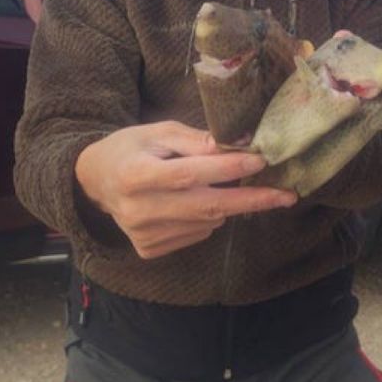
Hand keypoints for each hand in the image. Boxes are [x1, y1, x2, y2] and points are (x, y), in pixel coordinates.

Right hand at [75, 121, 296, 258]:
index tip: (261, 161)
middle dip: (251, 200)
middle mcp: (138, 209)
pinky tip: (192, 202)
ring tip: (220, 184)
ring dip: (226, 204)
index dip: (228, 168)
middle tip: (286, 195)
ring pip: (206, 222)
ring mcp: (143, 234)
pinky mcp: (149, 249)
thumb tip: (236, 146)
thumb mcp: (158, 131)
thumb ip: (196, 140)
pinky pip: (197, 234)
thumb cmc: (131, 148)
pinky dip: (207, 218)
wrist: (94, 182)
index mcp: (136, 174)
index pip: (190, 173)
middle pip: (206, 207)